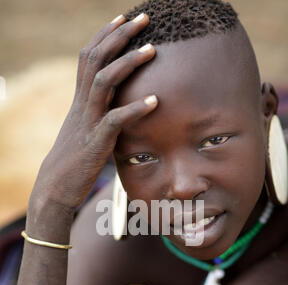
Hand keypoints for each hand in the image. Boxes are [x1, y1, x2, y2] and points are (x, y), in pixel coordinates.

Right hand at [29, 13, 156, 213]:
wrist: (56, 187)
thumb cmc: (75, 161)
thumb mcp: (86, 131)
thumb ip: (101, 115)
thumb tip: (121, 109)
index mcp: (80, 101)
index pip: (89, 57)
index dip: (105, 35)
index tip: (124, 18)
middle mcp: (82, 105)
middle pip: (95, 59)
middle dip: (119, 35)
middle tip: (144, 18)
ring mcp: (87, 122)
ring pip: (103, 82)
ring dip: (128, 63)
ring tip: (152, 49)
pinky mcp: (95, 143)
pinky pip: (114, 120)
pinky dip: (135, 109)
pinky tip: (155, 101)